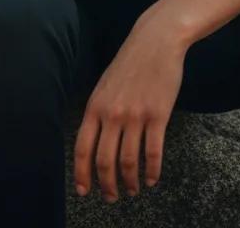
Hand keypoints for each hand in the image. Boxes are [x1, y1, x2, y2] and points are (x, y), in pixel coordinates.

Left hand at [73, 10, 184, 201]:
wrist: (155, 41)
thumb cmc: (130, 62)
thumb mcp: (104, 85)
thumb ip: (99, 112)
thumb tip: (94, 141)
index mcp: (95, 106)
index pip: (82, 148)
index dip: (82, 174)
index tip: (85, 191)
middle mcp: (112, 114)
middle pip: (104, 160)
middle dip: (107, 185)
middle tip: (112, 197)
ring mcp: (135, 116)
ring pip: (129, 161)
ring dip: (130, 182)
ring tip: (133, 190)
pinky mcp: (158, 116)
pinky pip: (153, 153)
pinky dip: (152, 171)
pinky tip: (152, 178)